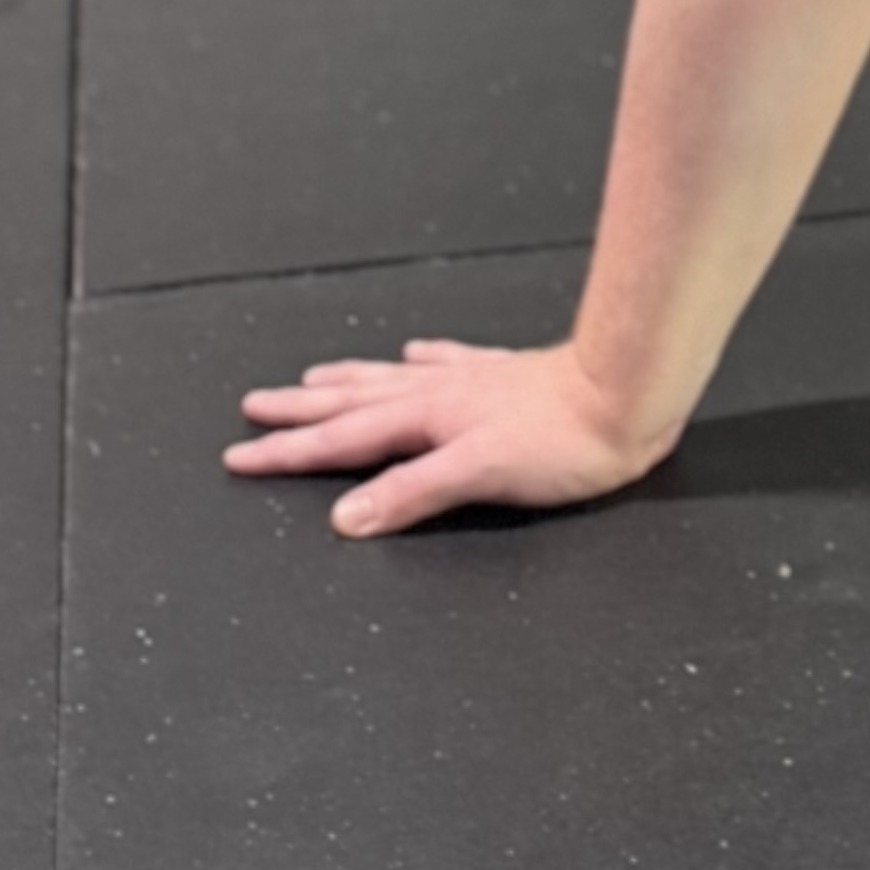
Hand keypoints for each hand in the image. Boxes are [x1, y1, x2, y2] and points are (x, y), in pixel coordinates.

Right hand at [224, 338, 676, 538]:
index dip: (288, 453)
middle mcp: (441, 393)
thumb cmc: (566, 439)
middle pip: (353, 402)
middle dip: (299, 413)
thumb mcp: (478, 474)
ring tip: (312, 379)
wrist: (631, 391)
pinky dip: (424, 360)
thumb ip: (411, 493)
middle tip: (251, 407)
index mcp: (428, 419)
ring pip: (391, 378)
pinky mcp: (505, 375)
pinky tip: (417, 352)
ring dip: (347, 382)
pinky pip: (448, 362)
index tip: (238, 454)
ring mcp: (471, 380)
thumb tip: (346, 517)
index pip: (342, 441)